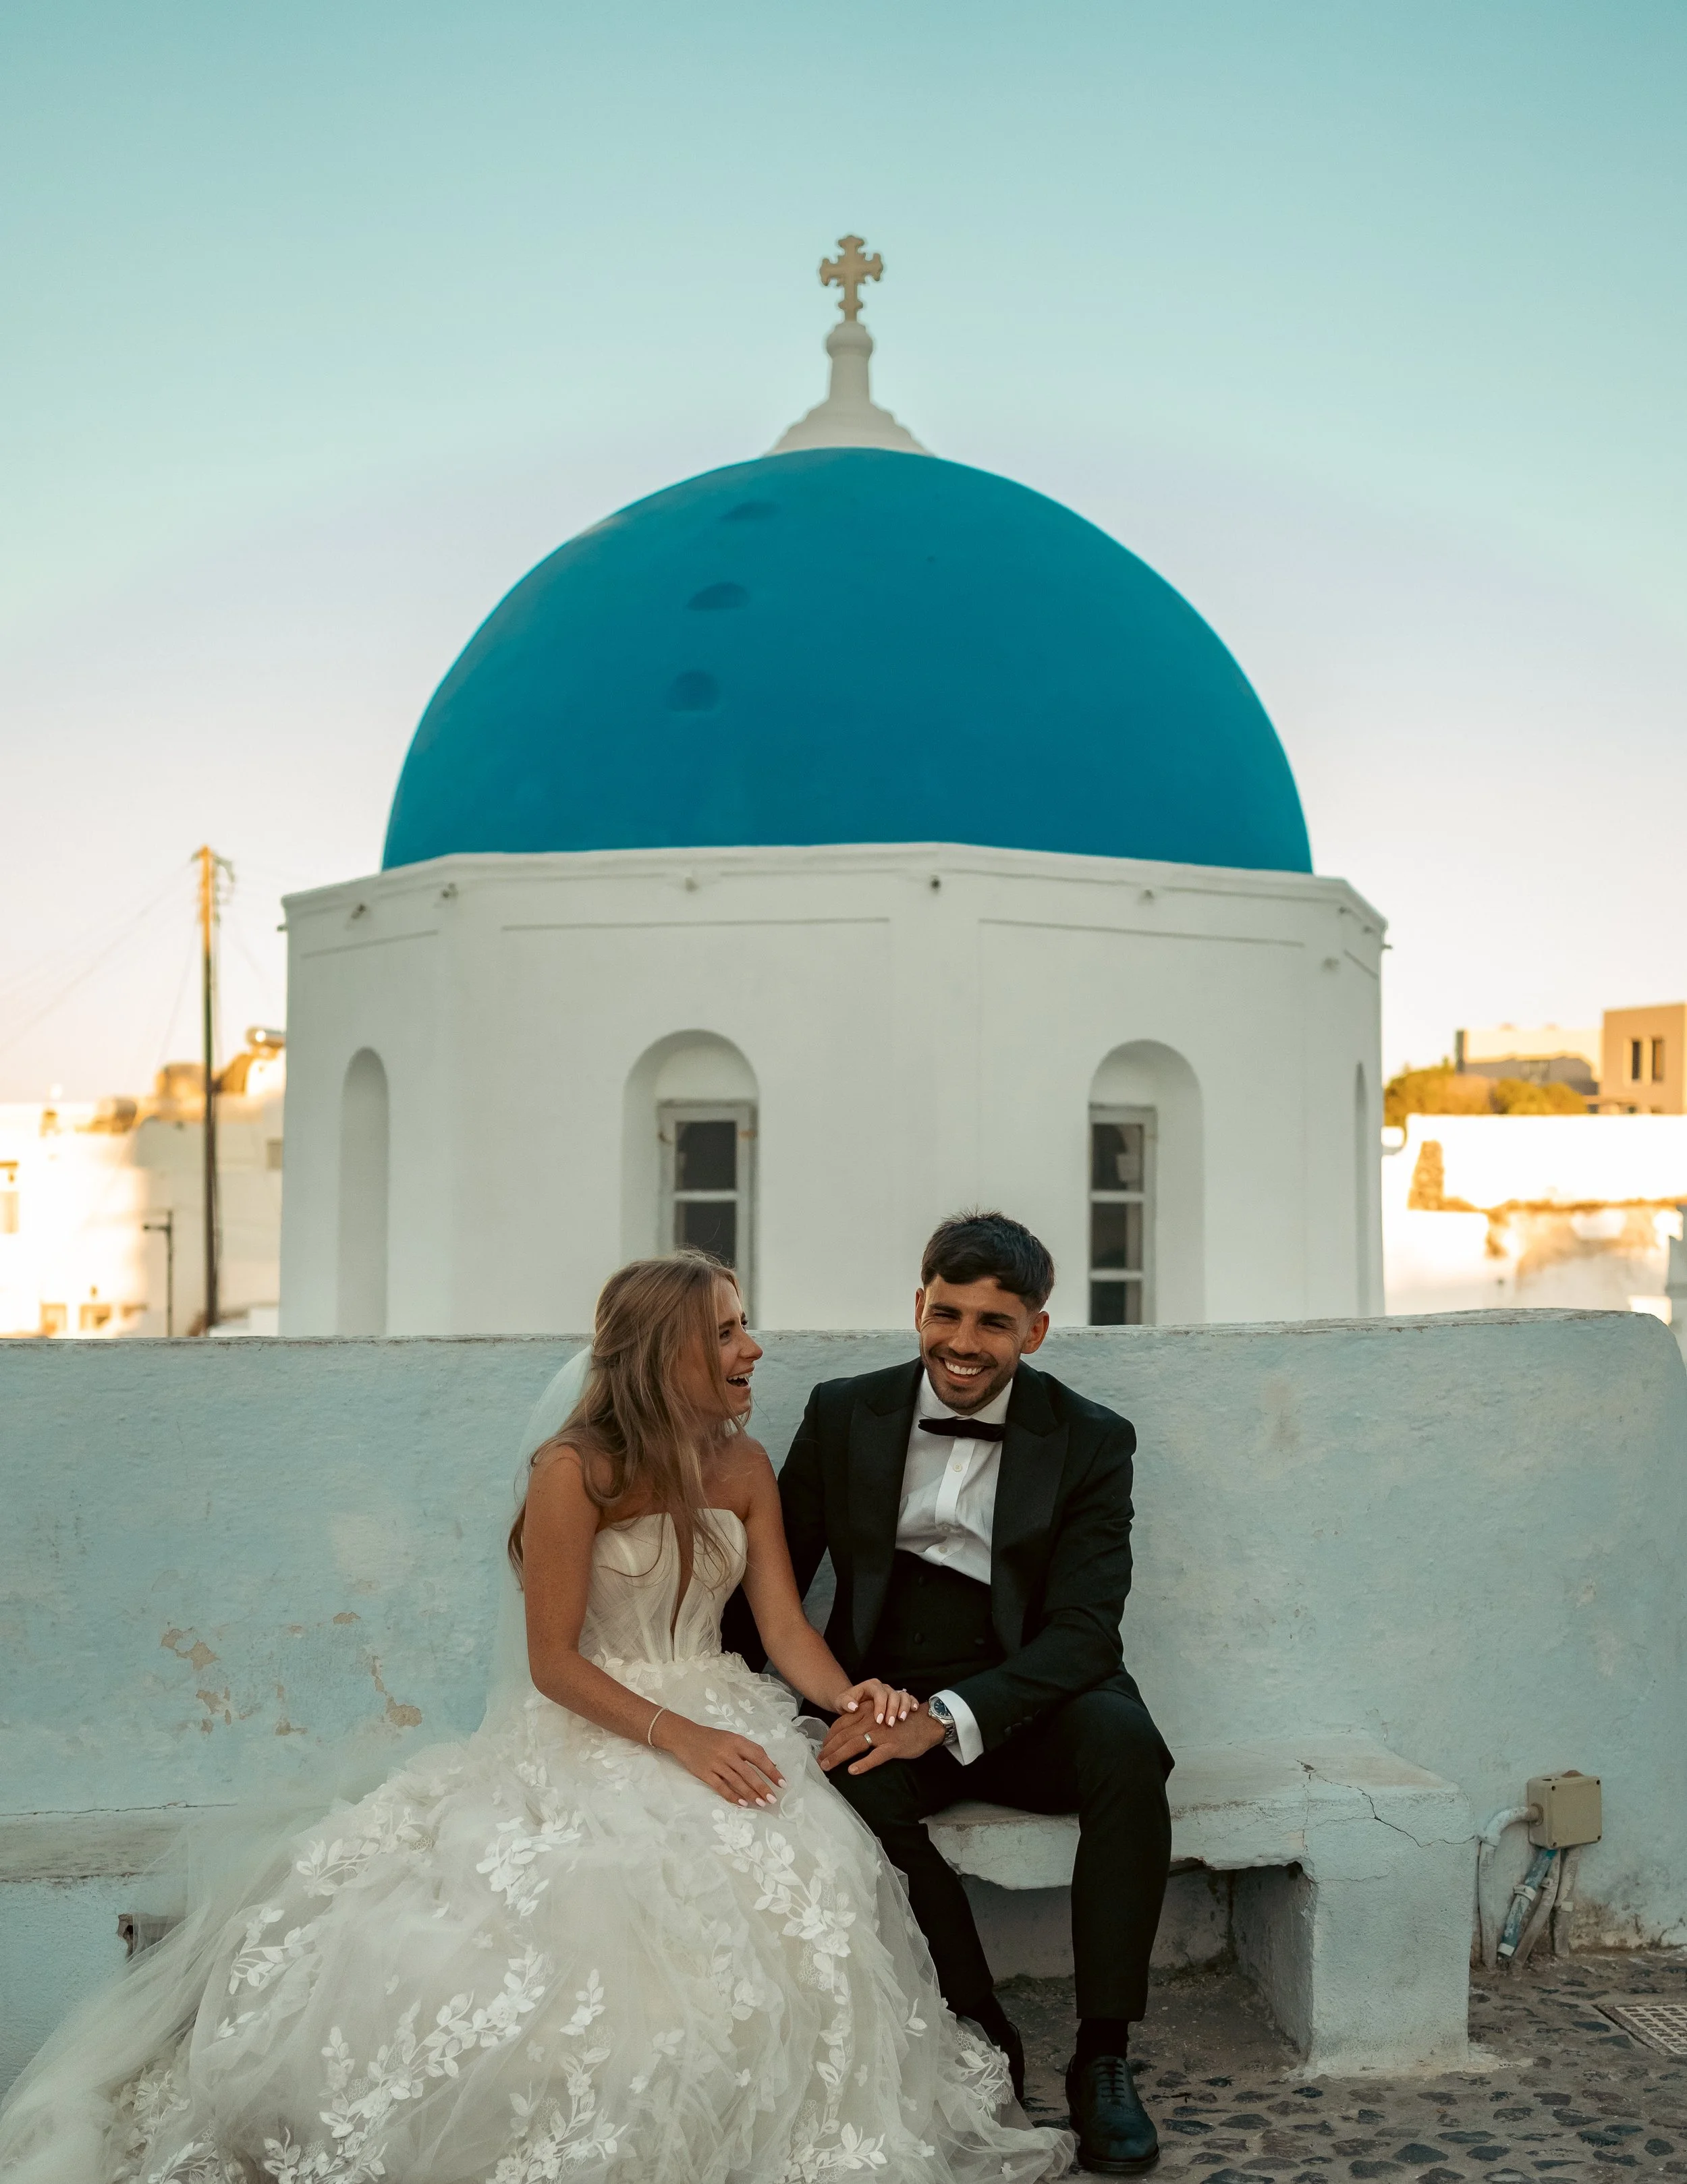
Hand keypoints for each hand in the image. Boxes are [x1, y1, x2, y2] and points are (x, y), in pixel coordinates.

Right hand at [655, 1715, 783, 1806]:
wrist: (684, 1736)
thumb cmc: (712, 1737)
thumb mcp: (731, 1738)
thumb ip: (748, 1750)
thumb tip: (771, 1765)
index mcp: (736, 1741)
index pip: (758, 1756)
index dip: (771, 1770)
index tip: (782, 1783)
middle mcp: (727, 1752)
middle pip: (749, 1773)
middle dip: (762, 1787)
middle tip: (773, 1799)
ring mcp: (716, 1764)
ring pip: (737, 1782)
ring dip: (750, 1794)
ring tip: (761, 1804)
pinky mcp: (705, 1774)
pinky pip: (721, 1787)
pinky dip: (732, 1796)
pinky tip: (742, 1804)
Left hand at [818, 1700, 947, 1775]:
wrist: (926, 1723)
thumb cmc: (901, 1721)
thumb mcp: (880, 1715)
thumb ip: (864, 1721)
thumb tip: (847, 1734)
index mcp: (867, 1713)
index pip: (841, 1724)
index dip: (829, 1737)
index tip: (822, 1748)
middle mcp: (871, 1721)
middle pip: (844, 1735)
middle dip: (829, 1749)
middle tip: (819, 1761)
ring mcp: (882, 1734)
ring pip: (855, 1745)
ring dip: (838, 1756)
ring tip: (827, 1766)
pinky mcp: (893, 1746)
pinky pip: (876, 1756)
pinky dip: (864, 1763)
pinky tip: (853, 1771)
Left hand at [832, 1677, 917, 1726]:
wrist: (852, 1703)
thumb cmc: (847, 1703)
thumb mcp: (842, 1702)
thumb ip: (846, 1703)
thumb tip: (853, 1707)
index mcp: (871, 1686)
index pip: (879, 1693)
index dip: (880, 1706)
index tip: (878, 1721)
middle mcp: (883, 1688)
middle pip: (893, 1695)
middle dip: (893, 1710)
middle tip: (890, 1724)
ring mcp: (892, 1693)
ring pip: (903, 1696)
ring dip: (904, 1707)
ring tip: (902, 1719)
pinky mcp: (898, 1699)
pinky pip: (909, 1698)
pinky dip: (912, 1703)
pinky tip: (914, 1711)